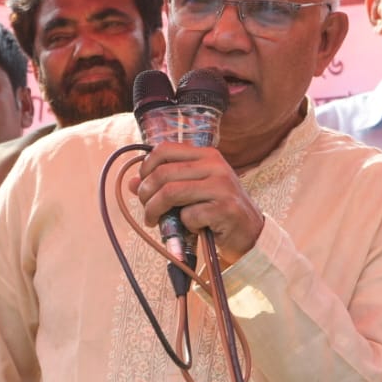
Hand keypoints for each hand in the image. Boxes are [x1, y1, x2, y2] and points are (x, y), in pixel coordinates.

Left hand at [137, 142, 265, 264]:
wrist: (250, 232)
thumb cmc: (217, 209)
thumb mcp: (192, 191)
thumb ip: (165, 184)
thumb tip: (132, 183)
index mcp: (207, 155)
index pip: (164, 149)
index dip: (146, 167)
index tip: (142, 185)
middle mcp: (216, 166)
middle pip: (163, 173)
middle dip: (146, 194)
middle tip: (145, 210)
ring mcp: (222, 186)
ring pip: (171, 193)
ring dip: (155, 211)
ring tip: (154, 221)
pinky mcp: (225, 209)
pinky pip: (188, 215)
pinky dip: (184, 225)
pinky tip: (193, 228)